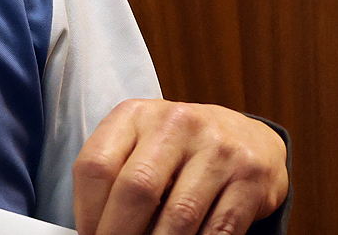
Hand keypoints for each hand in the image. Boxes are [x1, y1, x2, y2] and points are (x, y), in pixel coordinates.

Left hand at [71, 100, 287, 234]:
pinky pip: (218, 230)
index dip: (87, 212)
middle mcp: (177, 123)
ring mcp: (218, 148)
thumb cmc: (183, 150)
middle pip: (136, 189)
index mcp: (137, 115)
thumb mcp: (144, 146)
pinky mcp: (250, 176)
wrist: (251, 140)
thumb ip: (118, 176)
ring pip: (179, 216)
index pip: (96, 165)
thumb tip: (96, 230)